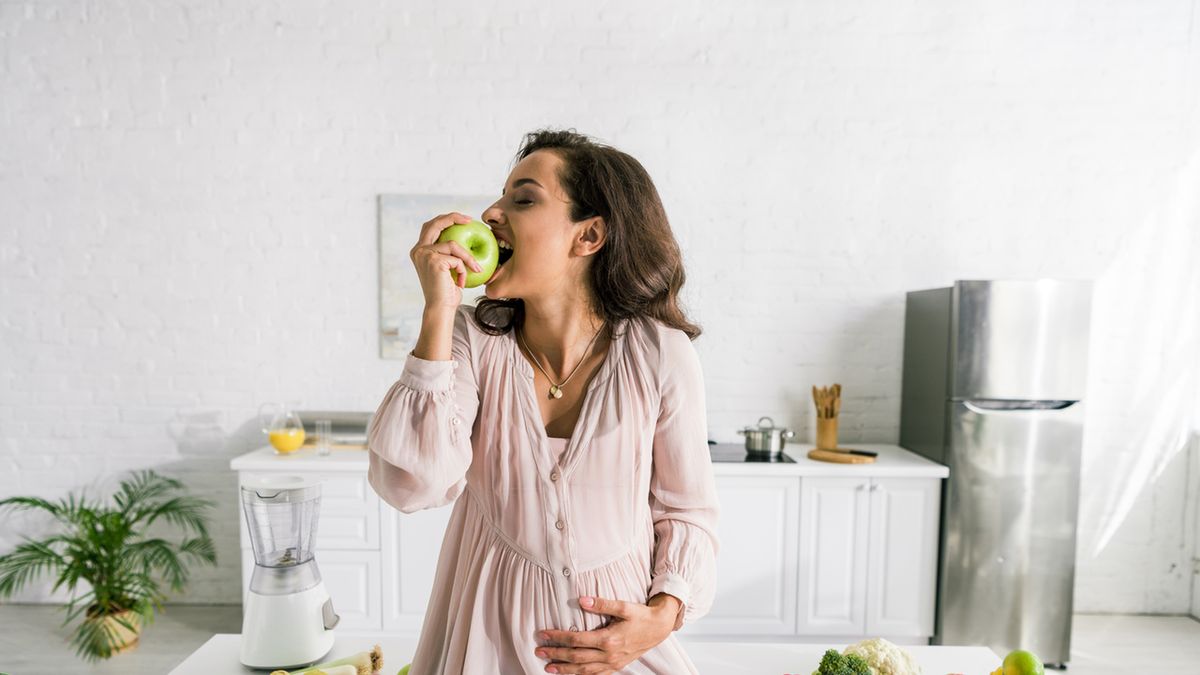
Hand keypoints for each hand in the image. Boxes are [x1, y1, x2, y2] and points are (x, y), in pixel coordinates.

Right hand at [409, 212, 483, 311]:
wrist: (441, 308)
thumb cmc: (447, 291)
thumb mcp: (447, 268)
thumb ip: (449, 254)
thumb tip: (465, 239)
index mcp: (419, 251)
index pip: (431, 226)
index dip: (446, 219)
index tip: (464, 220)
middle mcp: (419, 251)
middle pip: (436, 223)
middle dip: (453, 217)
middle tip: (470, 220)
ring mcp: (425, 255)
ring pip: (453, 245)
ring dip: (467, 257)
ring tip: (475, 268)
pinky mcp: (434, 261)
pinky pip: (457, 259)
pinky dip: (463, 269)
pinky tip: (461, 281)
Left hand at [533, 594, 681, 673]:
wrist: (660, 628)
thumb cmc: (642, 616)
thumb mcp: (624, 606)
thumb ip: (602, 604)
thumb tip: (581, 600)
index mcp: (608, 639)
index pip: (576, 640)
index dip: (558, 638)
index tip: (544, 634)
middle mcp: (609, 654)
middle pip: (576, 657)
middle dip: (556, 655)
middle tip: (539, 652)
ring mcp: (613, 663)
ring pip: (584, 670)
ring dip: (565, 669)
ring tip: (549, 668)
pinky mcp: (616, 666)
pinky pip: (596, 674)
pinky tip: (572, 674)